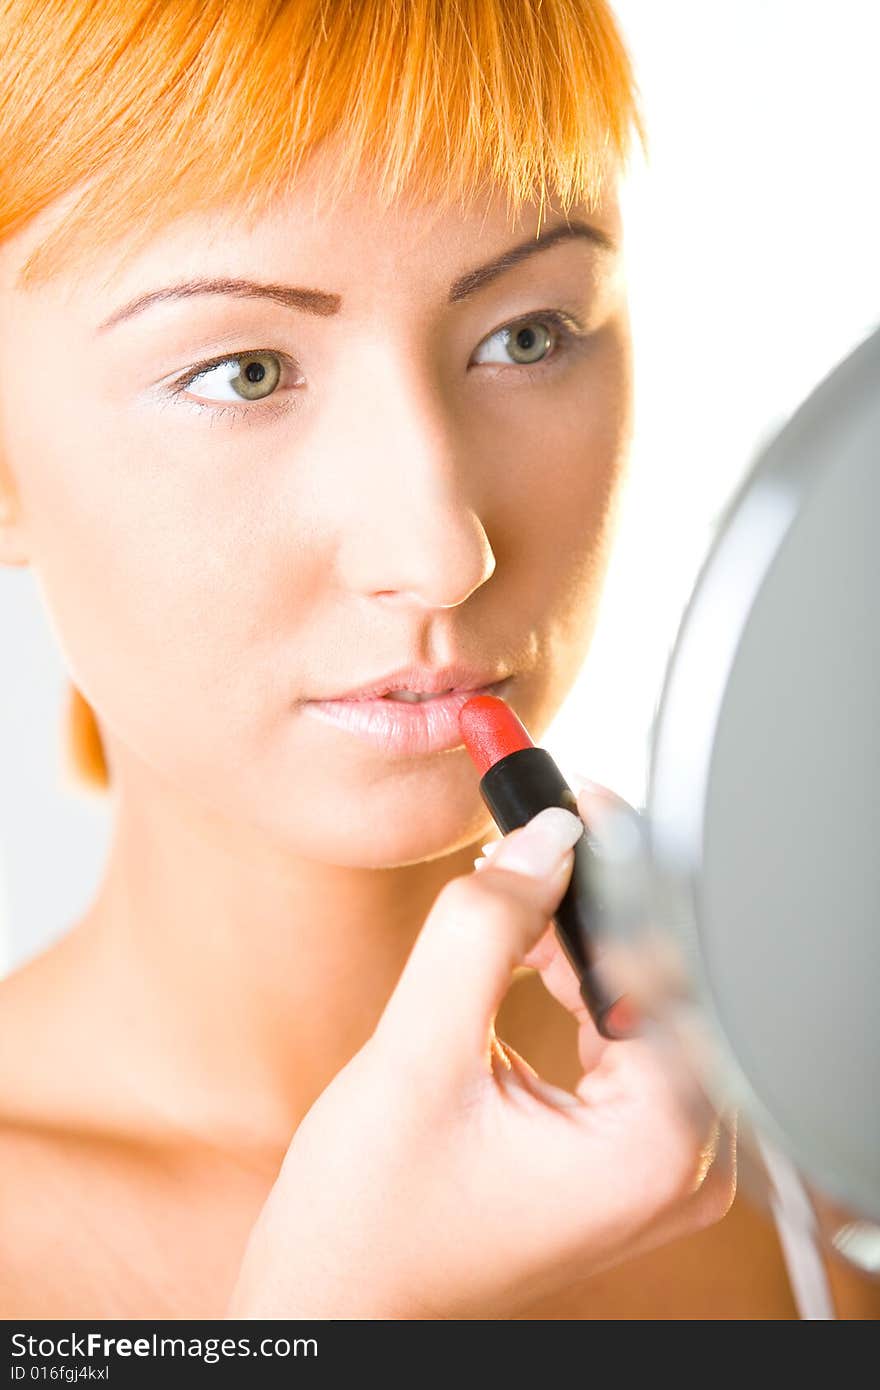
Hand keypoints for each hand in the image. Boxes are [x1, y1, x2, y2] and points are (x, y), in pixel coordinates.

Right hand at [227, 786, 734, 1319]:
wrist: (339, 1299)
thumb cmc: (366, 1219)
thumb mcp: (416, 1056)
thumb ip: (483, 930)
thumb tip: (544, 835)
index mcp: (655, 1150)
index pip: (664, 962)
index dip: (615, 867)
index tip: (567, 797)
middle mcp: (680, 1163)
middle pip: (662, 979)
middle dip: (591, 901)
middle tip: (526, 833)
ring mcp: (656, 1163)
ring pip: (642, 999)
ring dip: (579, 937)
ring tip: (511, 898)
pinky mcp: (624, 1153)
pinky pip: (623, 1035)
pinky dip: (576, 980)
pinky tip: (528, 948)